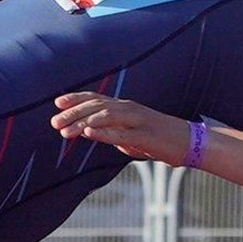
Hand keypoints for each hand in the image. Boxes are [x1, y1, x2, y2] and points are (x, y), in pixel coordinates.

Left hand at [51, 93, 190, 162]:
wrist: (189, 142)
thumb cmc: (158, 140)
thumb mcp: (130, 135)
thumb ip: (110, 131)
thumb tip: (90, 131)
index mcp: (125, 107)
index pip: (96, 99)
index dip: (76, 99)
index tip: (57, 103)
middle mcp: (129, 109)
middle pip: (96, 106)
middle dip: (73, 113)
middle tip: (54, 123)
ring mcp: (137, 121)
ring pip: (105, 117)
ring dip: (83, 122)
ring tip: (65, 131)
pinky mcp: (145, 136)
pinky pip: (121, 133)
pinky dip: (104, 132)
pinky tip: (89, 133)